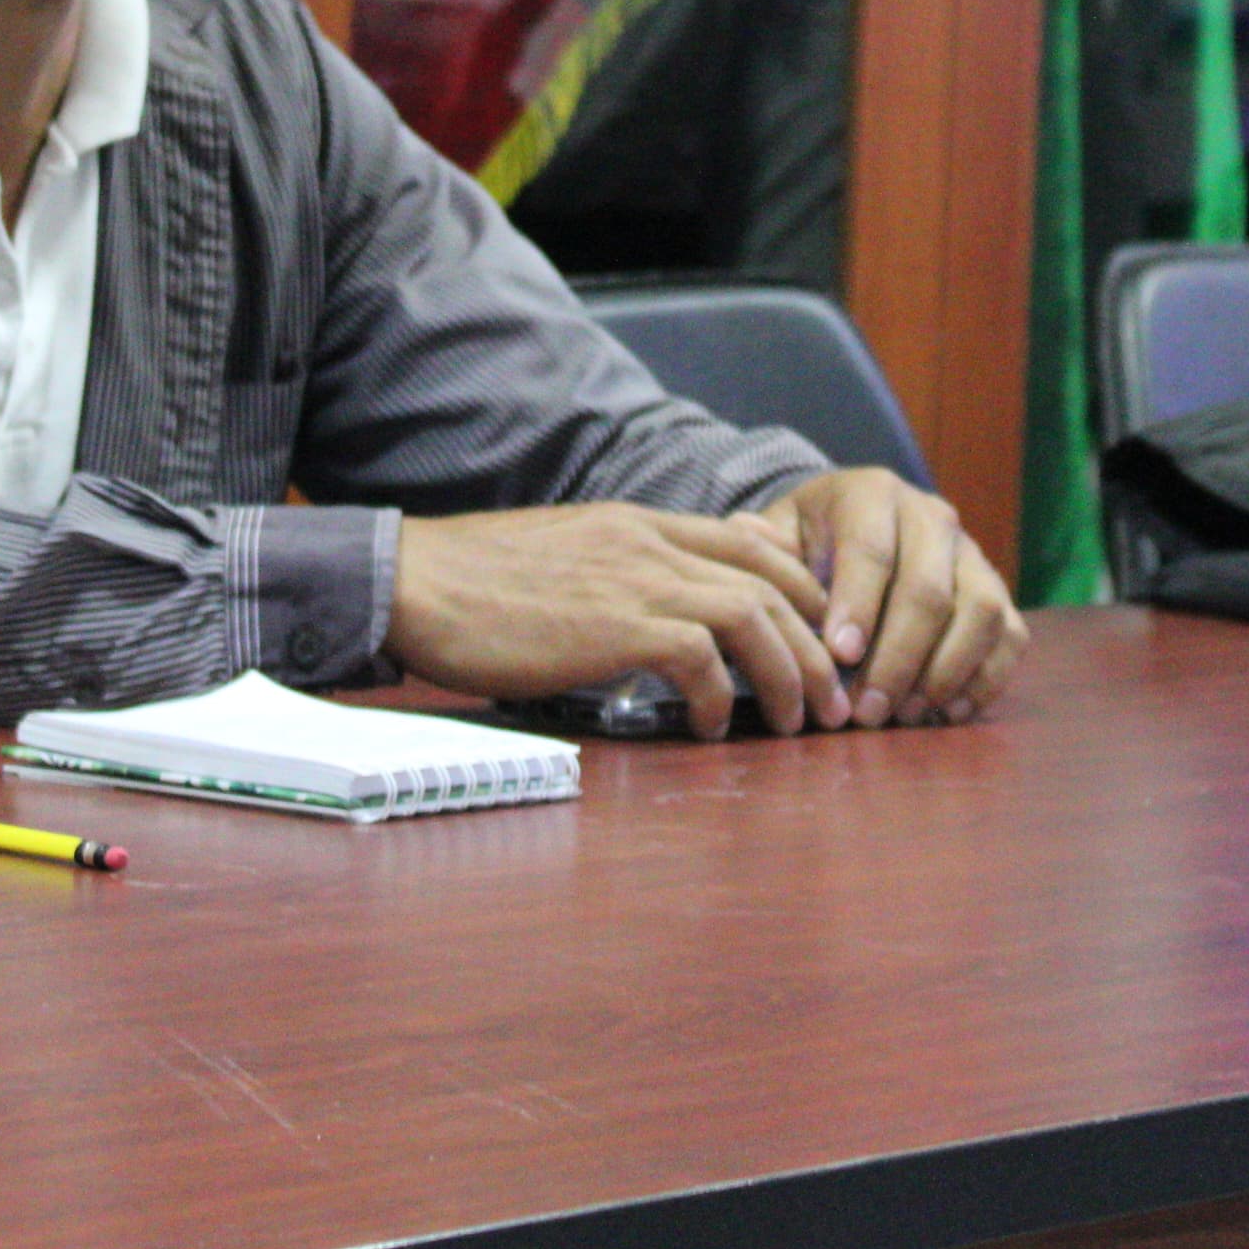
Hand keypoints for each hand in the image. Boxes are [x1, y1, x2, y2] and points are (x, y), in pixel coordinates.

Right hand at [389, 504, 846, 737]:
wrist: (413, 581)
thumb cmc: (474, 581)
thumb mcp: (565, 554)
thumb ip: (619, 570)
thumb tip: (651, 613)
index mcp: (640, 522)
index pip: (753, 544)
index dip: (802, 592)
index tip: (819, 639)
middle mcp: (650, 541)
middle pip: (771, 582)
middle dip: (818, 644)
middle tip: (834, 698)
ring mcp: (635, 578)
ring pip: (754, 616)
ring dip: (791, 673)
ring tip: (800, 722)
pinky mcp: (615, 626)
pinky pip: (704, 658)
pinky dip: (725, 695)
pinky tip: (716, 726)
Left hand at [749, 468, 1025, 725]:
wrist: (853, 529)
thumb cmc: (807, 540)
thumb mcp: (777, 532)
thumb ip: (763, 544)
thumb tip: (743, 536)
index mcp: (872, 494)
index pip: (872, 549)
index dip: (859, 605)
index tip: (839, 656)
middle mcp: (932, 517)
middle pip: (930, 589)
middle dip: (898, 657)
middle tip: (867, 711)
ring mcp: (972, 555)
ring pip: (982, 611)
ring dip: (946, 671)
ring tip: (905, 715)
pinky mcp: (997, 591)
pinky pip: (1011, 635)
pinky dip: (986, 678)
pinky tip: (946, 712)